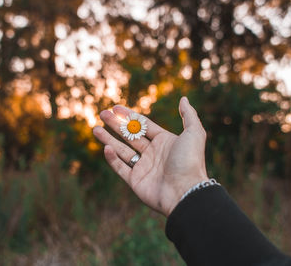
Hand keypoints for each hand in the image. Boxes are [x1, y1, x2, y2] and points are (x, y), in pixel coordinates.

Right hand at [93, 97, 208, 215]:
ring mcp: (144, 168)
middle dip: (116, 124)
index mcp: (165, 141)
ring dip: (109, 139)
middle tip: (102, 114)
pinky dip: (112, 158)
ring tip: (96, 129)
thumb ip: (189, 115)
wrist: (185, 192)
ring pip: (122, 150)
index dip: (129, 116)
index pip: (143, 125)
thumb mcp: (195, 133)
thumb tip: (184, 99)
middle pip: (130, 135)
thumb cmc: (190, 161)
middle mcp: (153, 154)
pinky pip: (121, 168)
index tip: (115, 108)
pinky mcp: (136, 181)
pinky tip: (106, 148)